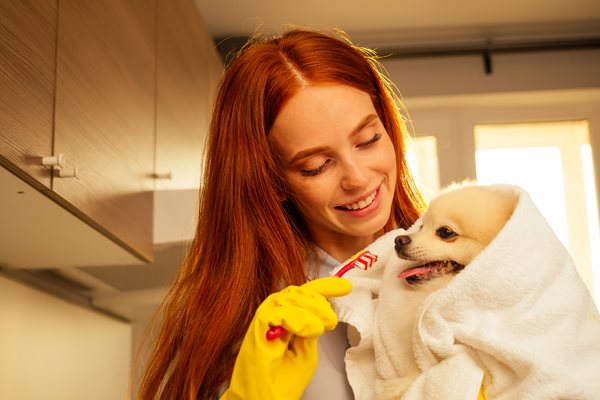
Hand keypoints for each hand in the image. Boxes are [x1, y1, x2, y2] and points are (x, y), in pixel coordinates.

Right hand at [220, 277, 351, 399]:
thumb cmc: (282, 382)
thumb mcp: (306, 350)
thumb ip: (311, 327)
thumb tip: (321, 309)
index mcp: (284, 320)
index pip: (302, 295)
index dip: (324, 287)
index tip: (345, 287)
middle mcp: (272, 318)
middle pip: (294, 292)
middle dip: (318, 300)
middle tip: (331, 320)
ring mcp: (262, 324)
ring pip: (285, 298)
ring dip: (309, 309)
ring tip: (322, 327)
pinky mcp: (254, 331)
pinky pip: (274, 313)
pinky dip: (295, 318)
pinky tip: (309, 329)